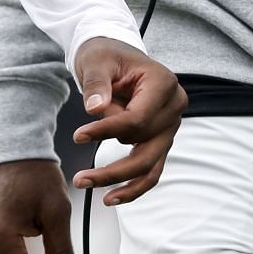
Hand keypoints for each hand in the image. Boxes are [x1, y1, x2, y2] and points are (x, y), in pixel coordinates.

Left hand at [68, 37, 186, 205]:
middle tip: (78, 177)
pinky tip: (111, 198)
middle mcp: (174, 107)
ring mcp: (170, 127)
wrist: (114, 56)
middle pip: (144, 145)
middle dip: (111, 163)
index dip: (107, 131)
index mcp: (164, 83)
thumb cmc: (106, 55)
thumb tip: (95, 110)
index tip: (78, 137)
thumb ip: (96, 84)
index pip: (137, 118)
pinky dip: (134, 187)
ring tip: (88, 187)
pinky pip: (152, 171)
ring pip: (149, 165)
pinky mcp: (161, 141)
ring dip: (119, 181)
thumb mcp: (96, 61)